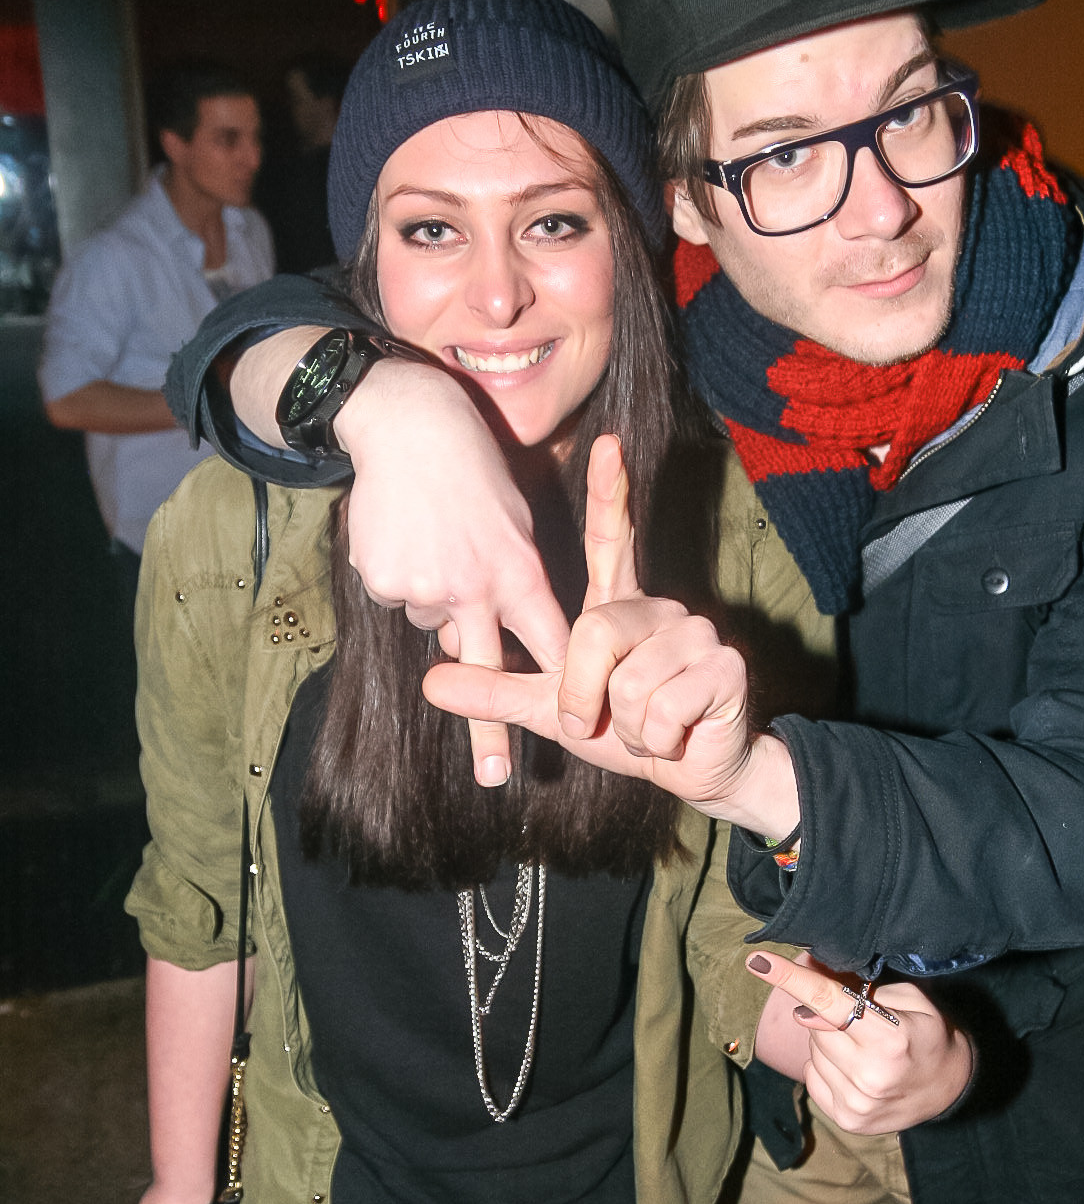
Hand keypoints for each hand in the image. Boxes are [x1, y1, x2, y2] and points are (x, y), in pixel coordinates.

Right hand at [336, 355, 571, 785]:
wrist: (409, 425)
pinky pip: (397, 596)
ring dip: (436, 597)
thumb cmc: (475, 465)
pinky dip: (402, 576)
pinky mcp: (383, 580)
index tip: (581, 722)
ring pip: (433, 618)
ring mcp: (423, 586)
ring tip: (434, 542)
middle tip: (497, 778)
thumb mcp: (515, 518)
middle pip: (488, 670)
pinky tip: (404, 538)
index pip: (549, 639)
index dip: (566, 680)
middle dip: (492, 730)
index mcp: (517, 571)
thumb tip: (508, 622)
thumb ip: (516, 575)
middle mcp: (472, 587)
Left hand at [423, 436, 799, 830]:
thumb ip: (496, 690)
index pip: (612, 540)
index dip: (610, 493)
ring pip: (628, 682)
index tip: (607, 444)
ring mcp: (698, 633)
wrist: (695, 772)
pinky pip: (663, 708)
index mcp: (619, 608)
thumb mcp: (550, 711)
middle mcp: (662, 608)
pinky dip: (659, 740)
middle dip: (584, 697)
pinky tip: (678, 736)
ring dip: (627, 727)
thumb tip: (431, 679)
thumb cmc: (625, 732)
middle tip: (600, 722)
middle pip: (594, 634)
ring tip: (649, 729)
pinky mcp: (724, 666)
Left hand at [746, 950, 973, 1132]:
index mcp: (889, 1040)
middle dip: (827, 1015)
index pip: (828, 1002)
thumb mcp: (911, 1000)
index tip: (757, 961)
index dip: (790, 979)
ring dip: (827, 1042)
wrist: (950, 1088)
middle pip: (814, 1025)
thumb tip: (810, 986)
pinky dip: (826, 1066)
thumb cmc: (929, 1034)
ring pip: (812, 1051)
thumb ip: (862, 991)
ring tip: (862, 1048)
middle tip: (859, 1021)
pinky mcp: (847, 1120)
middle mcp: (869, 1075)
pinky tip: (855, 1068)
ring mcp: (856, 1103)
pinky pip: (812, 1076)